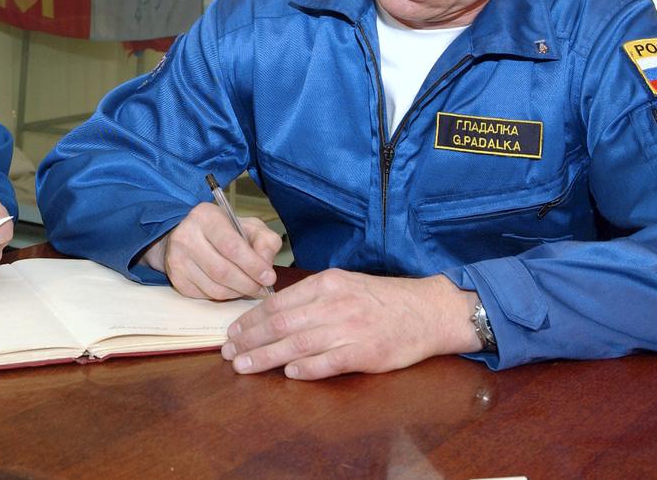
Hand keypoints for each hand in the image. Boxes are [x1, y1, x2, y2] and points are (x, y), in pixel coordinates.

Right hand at [140, 202, 279, 299]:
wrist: (189, 234)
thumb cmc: (225, 231)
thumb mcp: (249, 226)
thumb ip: (265, 241)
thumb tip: (265, 266)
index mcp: (206, 217)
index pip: (231, 246)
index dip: (252, 265)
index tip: (269, 277)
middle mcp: (186, 237)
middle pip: (222, 271)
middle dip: (247, 284)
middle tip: (262, 288)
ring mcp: (178, 259)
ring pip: (214, 288)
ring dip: (237, 293)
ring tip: (249, 288)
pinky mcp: (176, 279)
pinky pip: (206, 296)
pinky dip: (225, 296)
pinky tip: (232, 288)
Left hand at [221, 269, 481, 379]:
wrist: (428, 310)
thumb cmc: (382, 299)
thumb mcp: (344, 284)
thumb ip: (311, 296)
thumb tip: (273, 310)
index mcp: (327, 283)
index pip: (278, 302)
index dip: (251, 319)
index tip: (233, 332)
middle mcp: (335, 304)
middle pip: (281, 323)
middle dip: (250, 339)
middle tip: (229, 352)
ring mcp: (350, 329)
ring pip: (298, 344)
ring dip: (267, 357)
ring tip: (244, 366)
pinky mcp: (365, 352)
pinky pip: (329, 362)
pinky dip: (306, 369)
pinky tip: (288, 374)